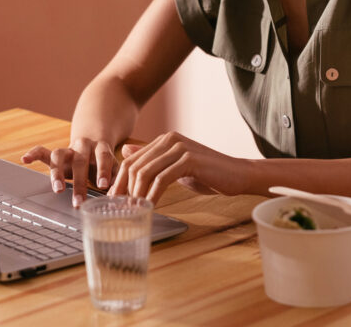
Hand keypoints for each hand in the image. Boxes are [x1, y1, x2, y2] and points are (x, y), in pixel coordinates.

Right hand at [21, 138, 115, 208]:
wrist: (94, 145)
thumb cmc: (105, 163)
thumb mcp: (115, 168)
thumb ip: (117, 179)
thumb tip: (118, 196)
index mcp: (101, 148)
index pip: (103, 157)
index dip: (103, 170)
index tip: (103, 186)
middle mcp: (83, 146)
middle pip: (80, 161)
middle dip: (80, 182)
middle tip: (79, 201)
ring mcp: (68, 150)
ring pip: (59, 155)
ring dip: (57, 173)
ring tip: (57, 190)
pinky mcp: (55, 154)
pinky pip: (42, 151)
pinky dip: (33, 154)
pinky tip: (24, 159)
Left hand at [108, 131, 247, 203]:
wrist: (236, 175)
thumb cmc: (207, 173)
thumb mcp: (176, 166)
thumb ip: (153, 159)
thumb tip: (126, 151)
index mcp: (164, 140)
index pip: (131, 160)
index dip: (119, 181)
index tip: (113, 201)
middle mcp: (170, 139)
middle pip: (135, 165)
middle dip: (124, 189)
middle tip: (120, 209)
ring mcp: (180, 148)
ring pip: (146, 172)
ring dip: (137, 194)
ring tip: (134, 211)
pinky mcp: (189, 160)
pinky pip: (163, 179)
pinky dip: (153, 195)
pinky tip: (151, 207)